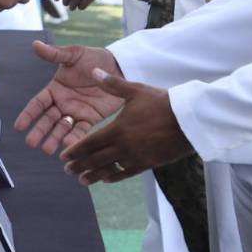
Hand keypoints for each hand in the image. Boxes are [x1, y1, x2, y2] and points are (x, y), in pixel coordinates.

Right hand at [15, 40, 124, 153]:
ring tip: (47, 150)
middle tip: (31, 143)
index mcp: (54, 89)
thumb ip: (54, 54)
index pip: (37, 104)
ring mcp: (75, 113)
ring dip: (54, 139)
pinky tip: (70, 146)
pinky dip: (75, 139)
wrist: (117, 66)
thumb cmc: (93, 58)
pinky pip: (81, 131)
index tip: (18, 126)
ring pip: (61, 128)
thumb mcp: (73, 54)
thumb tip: (35, 44)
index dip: (28, 115)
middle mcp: (62, 104)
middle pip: (47, 120)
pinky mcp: (90, 119)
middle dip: (39, 131)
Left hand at [61, 71, 190, 183]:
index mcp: (117, 129)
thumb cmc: (161, 102)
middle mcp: (123, 146)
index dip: (75, 150)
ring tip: (82, 180)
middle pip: (95, 159)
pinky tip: (106, 179)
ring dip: (93, 175)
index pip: (90, 143)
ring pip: (108, 169)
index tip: (64, 156)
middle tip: (67, 170)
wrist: (187, 120)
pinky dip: (113, 177)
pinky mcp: (147, 163)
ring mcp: (135, 157)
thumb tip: (94, 71)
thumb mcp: (135, 90)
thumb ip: (112, 84)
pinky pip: (125, 173)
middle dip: (80, 165)